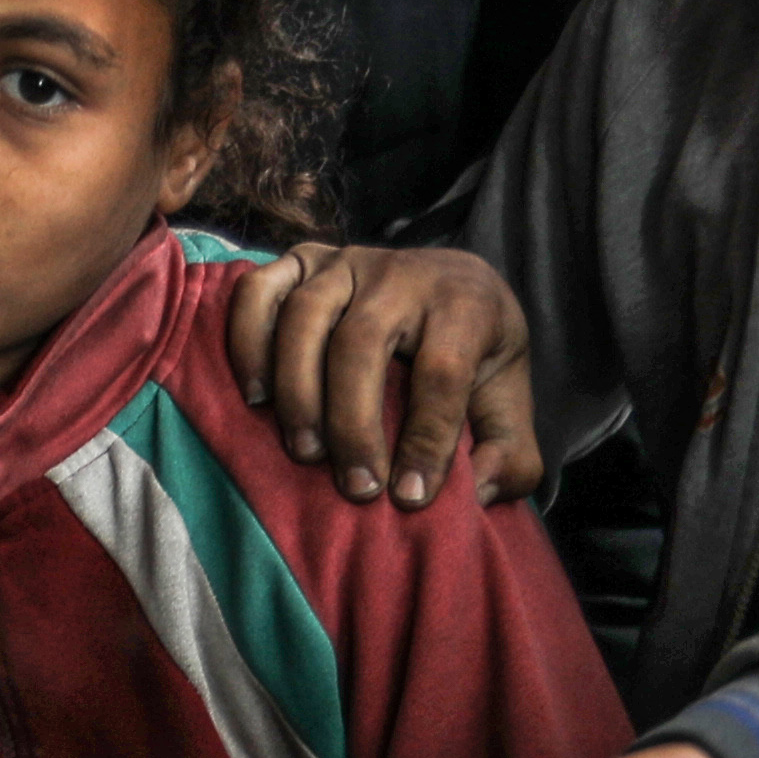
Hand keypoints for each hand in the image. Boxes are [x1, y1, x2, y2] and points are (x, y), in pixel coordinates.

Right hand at [220, 242, 544, 505]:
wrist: (454, 284)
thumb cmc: (476, 356)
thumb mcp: (509, 402)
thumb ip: (511, 456)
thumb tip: (477, 492)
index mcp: (465, 303)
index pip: (442, 371)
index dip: (425, 439)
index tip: (411, 496)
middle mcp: (402, 272)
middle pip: (361, 343)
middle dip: (353, 424)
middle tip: (356, 488)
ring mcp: (347, 261)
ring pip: (305, 316)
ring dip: (296, 391)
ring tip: (305, 452)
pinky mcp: (304, 261)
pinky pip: (259, 290)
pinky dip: (247, 342)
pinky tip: (257, 397)